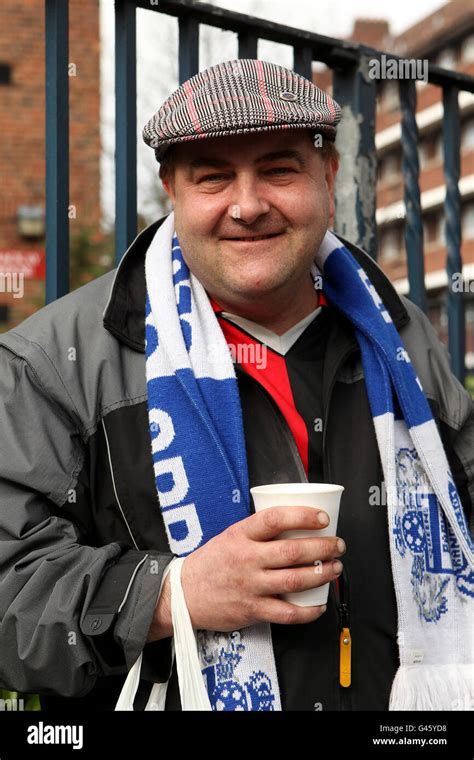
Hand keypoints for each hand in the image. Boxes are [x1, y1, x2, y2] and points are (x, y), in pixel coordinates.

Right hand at [177, 506, 344, 631]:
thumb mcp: (230, 536)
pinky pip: (287, 613)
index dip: (302, 516)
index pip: (274, 519)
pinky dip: (308, 611)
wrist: (183, 594)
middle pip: (292, 551)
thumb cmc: (211, 563)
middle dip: (322, 547)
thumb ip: (258, 531)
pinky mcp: (252, 610)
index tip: (323, 517)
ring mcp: (250, 586)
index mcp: (240, 535)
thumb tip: (296, 524)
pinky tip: (319, 604)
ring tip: (335, 568)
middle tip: (338, 545)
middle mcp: (246, 559)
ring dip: (321, 574)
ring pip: (294, 580)